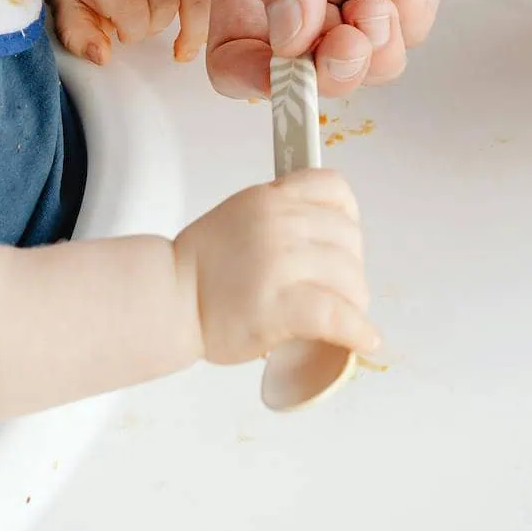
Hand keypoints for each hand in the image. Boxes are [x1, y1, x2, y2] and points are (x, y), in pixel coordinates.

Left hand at [51, 0, 211, 64]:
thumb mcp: (67, 9)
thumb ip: (78, 35)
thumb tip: (102, 55)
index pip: (133, 7)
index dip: (132, 32)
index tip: (122, 34)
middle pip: (167, 3)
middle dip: (156, 27)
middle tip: (143, 28)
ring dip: (192, 26)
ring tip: (181, 43)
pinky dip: (212, 11)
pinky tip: (198, 26)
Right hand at [173, 169, 377, 364]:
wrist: (167, 300)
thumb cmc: (200, 268)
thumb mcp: (240, 216)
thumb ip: (280, 216)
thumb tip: (324, 239)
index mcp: (269, 198)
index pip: (334, 189)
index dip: (348, 218)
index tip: (345, 241)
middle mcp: (278, 223)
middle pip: (348, 240)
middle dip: (352, 270)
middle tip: (341, 292)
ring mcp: (278, 263)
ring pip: (349, 278)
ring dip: (355, 303)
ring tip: (347, 319)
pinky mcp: (279, 306)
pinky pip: (336, 315)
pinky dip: (357, 331)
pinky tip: (364, 341)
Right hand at [208, 0, 494, 97]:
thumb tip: (286, 33)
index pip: (237, 46)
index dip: (255, 77)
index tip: (282, 75)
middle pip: (305, 66)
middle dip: (325, 71)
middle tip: (343, 43)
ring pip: (364, 58)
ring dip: (370, 50)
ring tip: (375, 2)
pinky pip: (412, 23)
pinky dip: (407, 12)